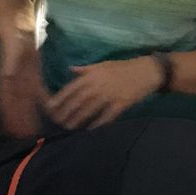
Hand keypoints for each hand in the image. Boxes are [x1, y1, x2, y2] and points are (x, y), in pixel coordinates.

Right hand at [0, 35, 44, 135]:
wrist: (18, 34)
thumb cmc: (13, 43)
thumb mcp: (11, 52)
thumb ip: (10, 65)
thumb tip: (7, 76)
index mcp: (8, 83)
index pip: (9, 104)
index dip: (11, 118)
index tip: (13, 131)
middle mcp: (16, 87)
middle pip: (19, 109)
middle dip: (21, 124)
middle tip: (27, 139)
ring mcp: (25, 85)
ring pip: (28, 106)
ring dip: (31, 119)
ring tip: (35, 132)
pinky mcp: (34, 81)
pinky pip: (39, 96)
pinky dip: (43, 105)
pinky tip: (51, 114)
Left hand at [46, 57, 161, 129]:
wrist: (145, 71)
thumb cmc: (122, 68)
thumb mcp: (102, 64)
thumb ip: (85, 69)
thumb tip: (70, 69)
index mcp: (92, 75)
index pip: (71, 88)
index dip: (60, 99)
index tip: (49, 108)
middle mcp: (98, 85)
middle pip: (78, 100)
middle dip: (66, 112)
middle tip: (57, 122)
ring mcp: (110, 95)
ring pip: (90, 109)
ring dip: (78, 119)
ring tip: (69, 127)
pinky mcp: (121, 104)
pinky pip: (107, 116)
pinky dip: (98, 123)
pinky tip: (90, 130)